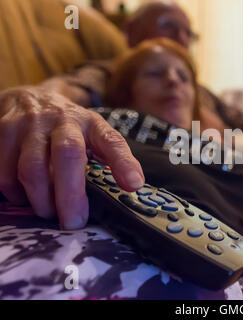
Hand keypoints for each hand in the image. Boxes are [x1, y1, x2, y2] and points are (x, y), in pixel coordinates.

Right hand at [0, 87, 144, 228]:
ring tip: (49, 212)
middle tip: (75, 222)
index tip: (133, 185)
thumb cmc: (67, 127)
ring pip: (32, 168)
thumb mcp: (93, 135)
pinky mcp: (3, 132)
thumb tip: (132, 187)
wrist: (28, 98)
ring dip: (41, 199)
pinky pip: (5, 173)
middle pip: (68, 155)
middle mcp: (62, 119)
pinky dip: (16, 194)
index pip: (112, 140)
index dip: (123, 163)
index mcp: (91, 123)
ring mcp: (30, 124)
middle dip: (71, 195)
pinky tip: (26, 198)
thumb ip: (110, 157)